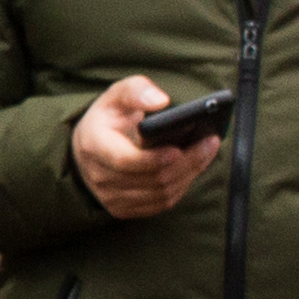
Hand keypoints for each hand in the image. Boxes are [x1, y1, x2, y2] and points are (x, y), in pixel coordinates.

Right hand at [70, 76, 225, 220]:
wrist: (88, 148)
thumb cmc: (107, 119)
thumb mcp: (115, 95)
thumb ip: (135, 90)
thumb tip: (161, 101)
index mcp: (94, 146)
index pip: (125, 161)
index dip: (154, 159)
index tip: (178, 148)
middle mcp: (100, 176)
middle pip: (151, 179)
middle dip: (185, 162)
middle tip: (210, 142)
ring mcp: (111, 197)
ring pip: (160, 194)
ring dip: (189, 174)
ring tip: (207, 151)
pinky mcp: (124, 209)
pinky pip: (160, 203)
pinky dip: (182, 186)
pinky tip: (195, 167)